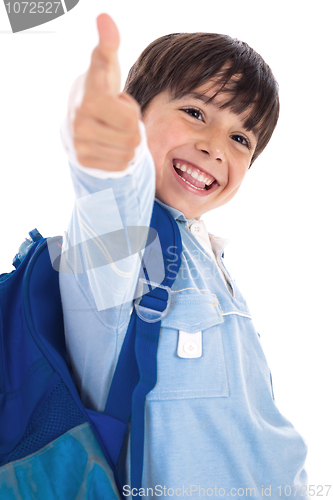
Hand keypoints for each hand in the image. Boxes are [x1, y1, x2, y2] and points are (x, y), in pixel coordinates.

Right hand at [70, 14, 140, 170]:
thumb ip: (108, 44)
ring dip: (128, 143)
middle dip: (132, 127)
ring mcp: (80, 145)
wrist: (79, 116)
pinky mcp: (84, 162)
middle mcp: (80, 124)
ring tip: (114, 129)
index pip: (130, 120)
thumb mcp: (106, 66)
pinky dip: (122, 157)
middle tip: (117, 118)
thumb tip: (105, 18)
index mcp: (89, 100)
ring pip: (128, 154)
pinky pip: (121, 166)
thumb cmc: (101, 89)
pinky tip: (111, 143)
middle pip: (133, 139)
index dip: (130, 110)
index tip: (117, 100)